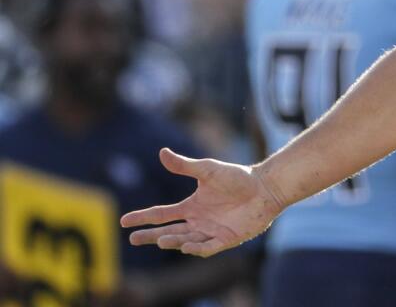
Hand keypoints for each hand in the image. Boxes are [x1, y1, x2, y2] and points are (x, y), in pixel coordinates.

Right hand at [120, 148, 285, 256]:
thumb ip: (184, 165)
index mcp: (191, 206)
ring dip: (173, 241)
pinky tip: (186, 246)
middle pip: (169, 231)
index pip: (161, 214)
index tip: (124, 221)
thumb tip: (162, 152)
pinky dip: (197, 248)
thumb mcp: (208, 169)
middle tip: (133, 239)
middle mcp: (198, 221)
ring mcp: (211, 231)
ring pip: (186, 240)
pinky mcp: (226, 239)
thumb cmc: (238, 177)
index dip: (143, 218)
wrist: (265, 187)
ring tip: (160, 239)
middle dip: (151, 236)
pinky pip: (208, 247)